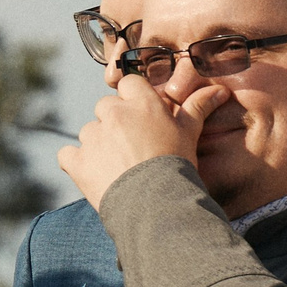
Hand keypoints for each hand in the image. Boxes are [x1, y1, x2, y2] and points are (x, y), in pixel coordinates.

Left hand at [56, 75, 229, 210]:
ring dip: (98, 143)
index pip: (128, 83)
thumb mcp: (190, 134)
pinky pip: (67, 154)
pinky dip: (76, 162)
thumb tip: (218, 90)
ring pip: (89, 131)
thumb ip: (197, 108)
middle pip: (106, 107)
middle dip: (115, 122)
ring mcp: (91, 137)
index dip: (133, 98)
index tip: (141, 117)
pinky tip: (93, 173)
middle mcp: (112, 114)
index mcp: (140, 103)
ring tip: (118, 165)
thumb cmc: (176, 165)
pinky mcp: (76, 160)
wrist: (155, 203)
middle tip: (132, 145)